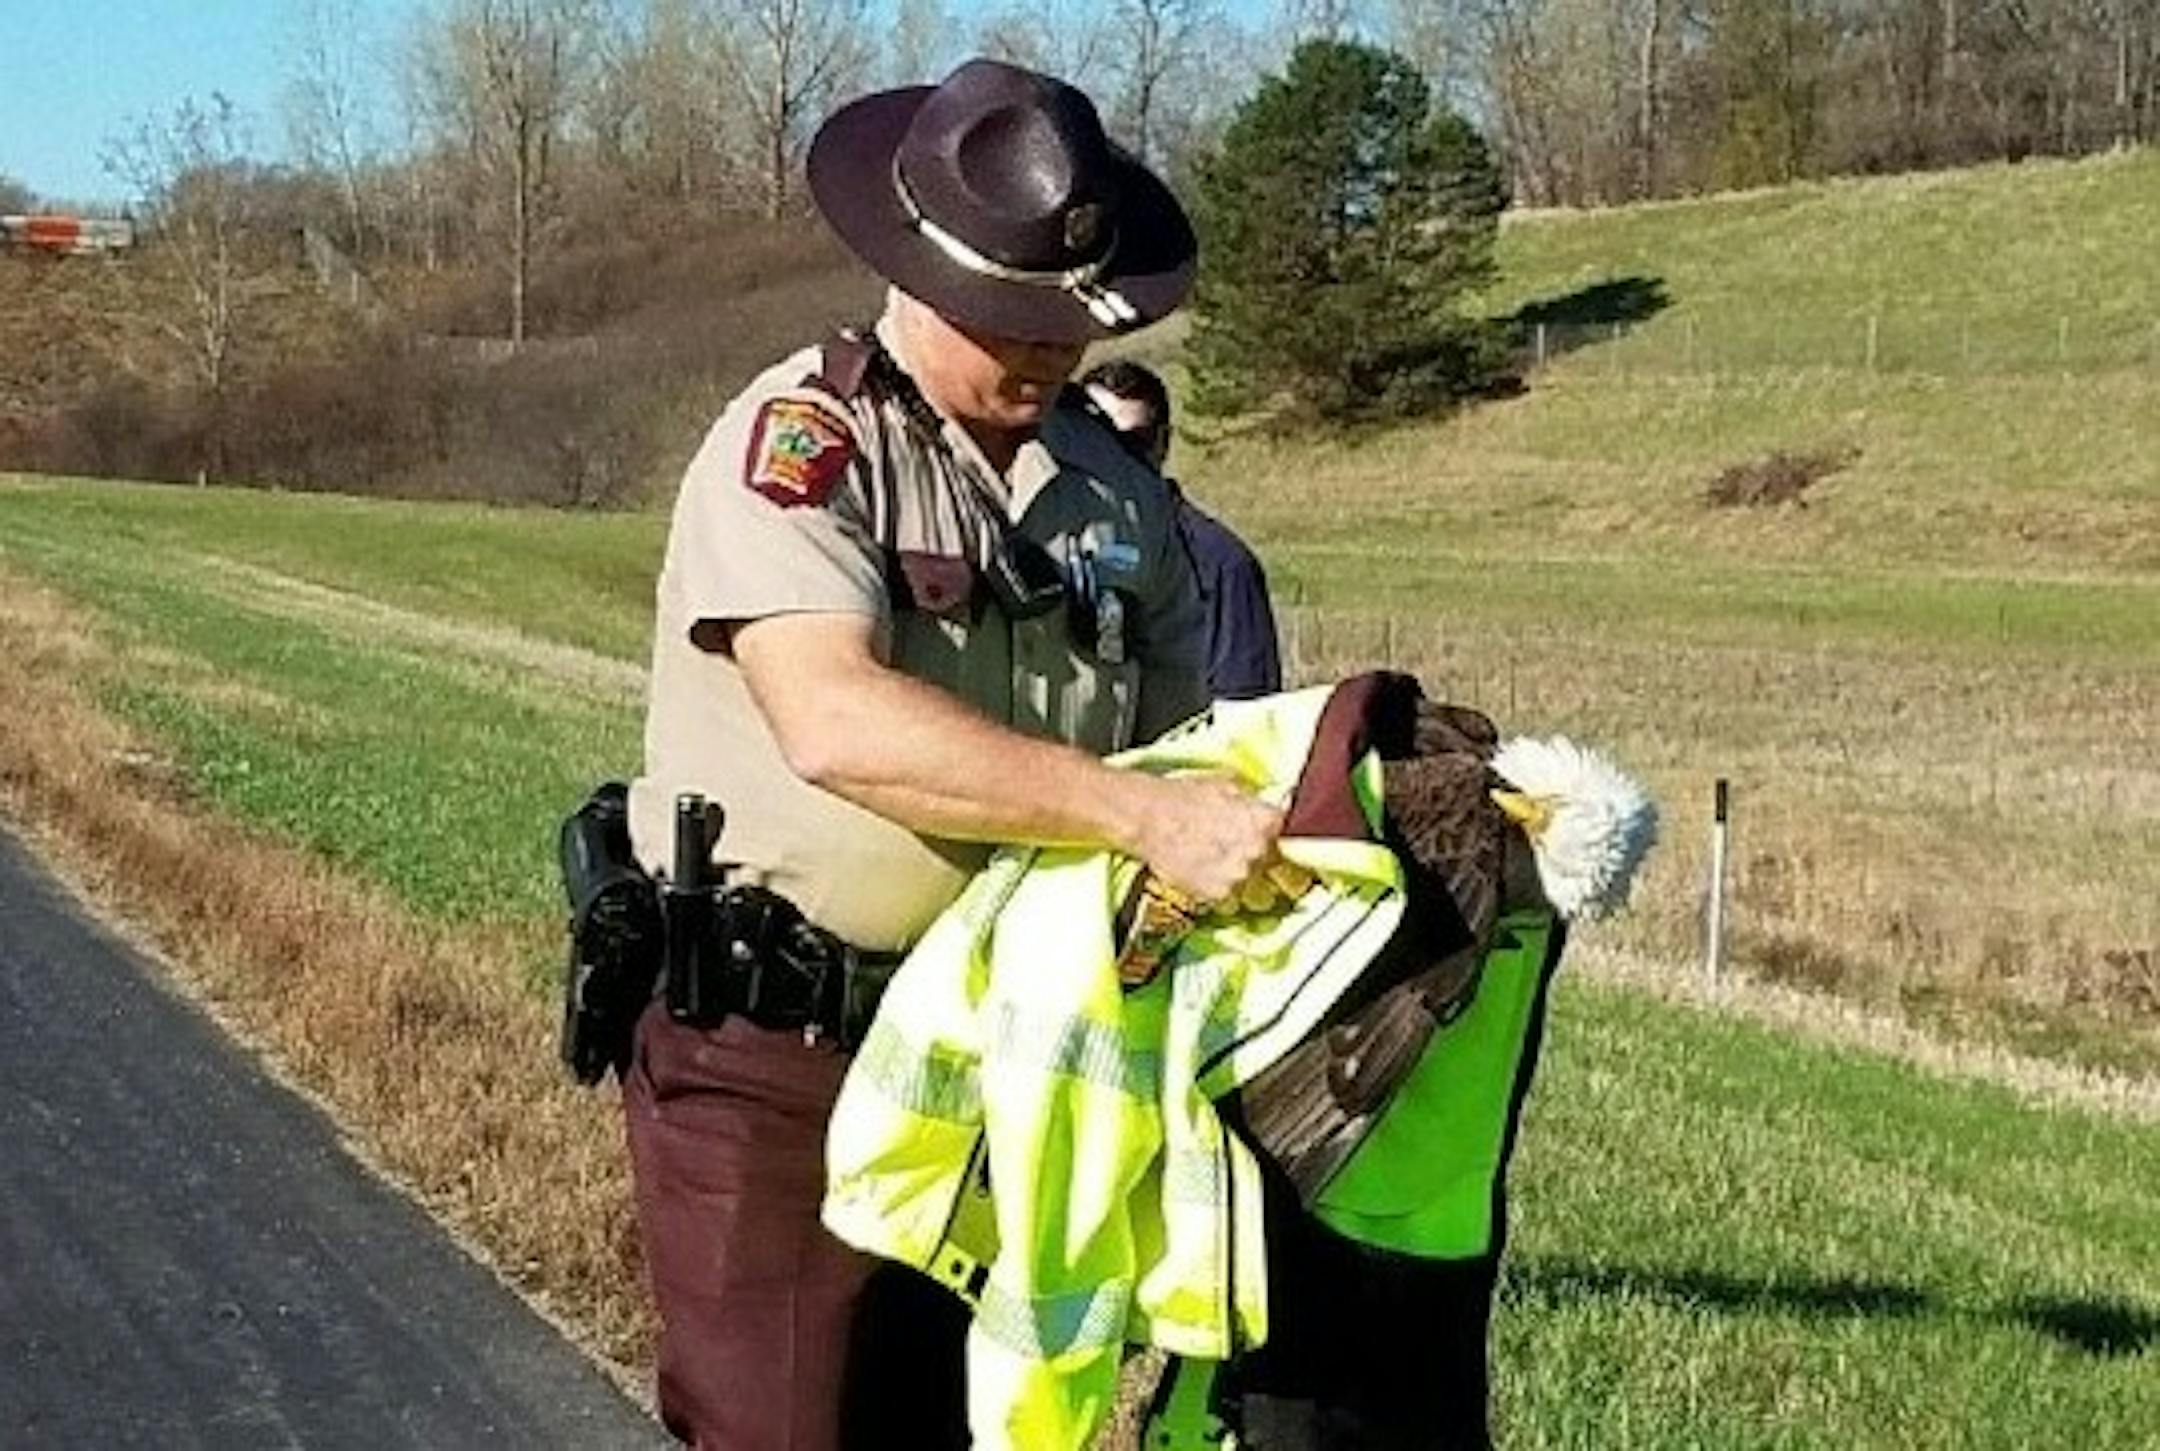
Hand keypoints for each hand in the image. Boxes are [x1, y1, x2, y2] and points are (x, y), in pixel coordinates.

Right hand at [1122, 775, 1283, 906]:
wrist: (1146, 817)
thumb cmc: (1180, 797)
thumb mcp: (1224, 784)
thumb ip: (1253, 800)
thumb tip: (1269, 805)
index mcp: (1264, 820)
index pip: (1286, 830)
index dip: (1271, 830)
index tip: (1264, 832)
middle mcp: (1257, 849)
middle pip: (1267, 856)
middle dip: (1252, 850)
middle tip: (1226, 840)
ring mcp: (1239, 874)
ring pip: (1247, 876)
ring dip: (1233, 868)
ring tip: (1207, 852)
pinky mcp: (1219, 893)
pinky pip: (1226, 891)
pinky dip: (1216, 882)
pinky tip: (1198, 865)